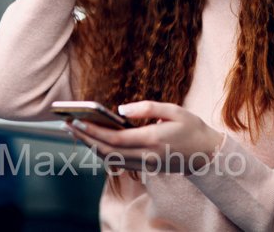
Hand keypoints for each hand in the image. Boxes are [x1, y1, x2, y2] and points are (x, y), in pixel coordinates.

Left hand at [65, 101, 224, 173]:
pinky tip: (92, 139)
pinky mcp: (144, 167)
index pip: (115, 139)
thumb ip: (147, 107)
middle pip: (107, 151)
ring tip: (74, 131)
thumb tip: (120, 108)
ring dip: (90, 146)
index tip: (76, 121)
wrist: (206, 155)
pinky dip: (102, 151)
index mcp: (152, 140)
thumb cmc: (191, 127)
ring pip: (110, 159)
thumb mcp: (174, 109)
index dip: (93, 132)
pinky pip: (117, 161)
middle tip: (67, 126)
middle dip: (85, 139)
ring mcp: (145, 165)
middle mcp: (146, 156)